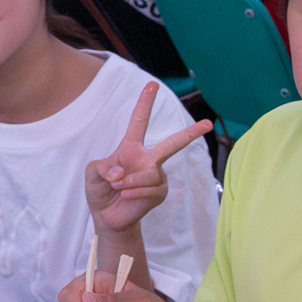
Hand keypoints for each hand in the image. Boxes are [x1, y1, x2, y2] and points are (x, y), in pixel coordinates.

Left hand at [84, 81, 211, 231]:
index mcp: (131, 148)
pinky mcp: (160, 192)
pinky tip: (128, 197)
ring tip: (120, 189)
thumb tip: (122, 171)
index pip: (139, 122)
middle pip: (173, 144)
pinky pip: (150, 189)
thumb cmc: (100, 190)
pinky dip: (135, 193)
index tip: (152, 85)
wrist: (108, 216)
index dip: (145, 103)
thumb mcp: (93, 174)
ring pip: (150, 173)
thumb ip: (103, 167)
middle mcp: (148, 159)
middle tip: (209, 123)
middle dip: (191, 133)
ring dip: (129, 183)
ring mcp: (156, 176)